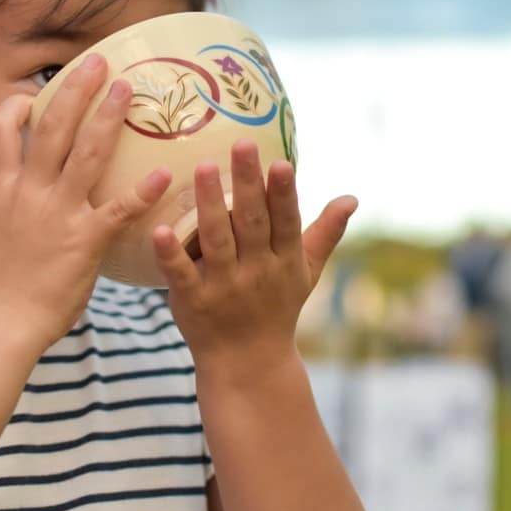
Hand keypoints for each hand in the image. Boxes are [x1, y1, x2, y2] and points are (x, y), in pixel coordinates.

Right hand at [0, 54, 171, 353]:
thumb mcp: (0, 234)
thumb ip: (20, 210)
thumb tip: (40, 200)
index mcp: (5, 191)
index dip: (12, 107)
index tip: (30, 94)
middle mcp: (30, 193)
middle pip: (51, 129)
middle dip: (74, 91)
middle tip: (97, 60)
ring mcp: (58, 213)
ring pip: (85, 153)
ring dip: (108, 117)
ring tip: (129, 90)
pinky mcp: (84, 241)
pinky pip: (118, 209)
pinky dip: (143, 191)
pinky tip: (166, 174)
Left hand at [152, 138, 356, 382]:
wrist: (249, 365)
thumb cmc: (277, 309)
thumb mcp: (306, 272)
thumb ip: (325, 233)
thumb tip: (351, 197)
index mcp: (284, 261)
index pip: (286, 222)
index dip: (284, 194)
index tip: (280, 162)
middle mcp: (258, 271)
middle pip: (252, 223)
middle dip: (247, 184)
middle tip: (241, 145)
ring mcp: (224, 287)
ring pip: (217, 241)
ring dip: (210, 205)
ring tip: (203, 168)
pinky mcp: (193, 301)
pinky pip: (181, 274)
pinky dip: (170, 254)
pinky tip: (159, 229)